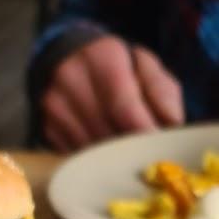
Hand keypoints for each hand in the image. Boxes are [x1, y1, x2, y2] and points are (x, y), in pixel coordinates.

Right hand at [39, 36, 183, 150]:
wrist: (70, 57)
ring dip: (114, 159)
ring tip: (131, 156)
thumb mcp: (146, 66)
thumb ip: (162, 92)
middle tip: (151, 159)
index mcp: (103, 57)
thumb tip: (172, 125)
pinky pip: (76, 155)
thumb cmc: (119, 66)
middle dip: (132, 150)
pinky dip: (96, 161)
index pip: (125, 108)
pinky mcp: (46, 127)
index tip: (161, 151)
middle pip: (108, 132)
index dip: (145, 135)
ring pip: (91, 149)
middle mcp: (71, 79)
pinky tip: (108, 154)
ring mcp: (54, 105)